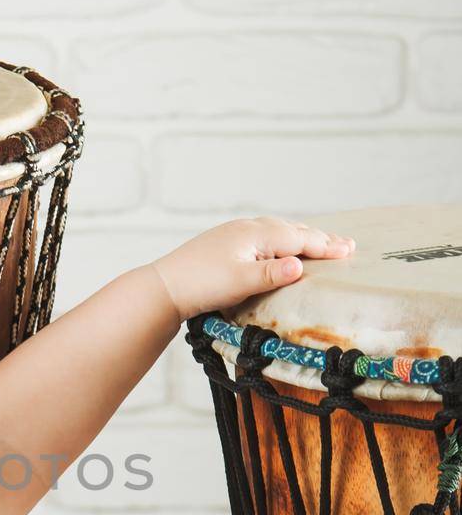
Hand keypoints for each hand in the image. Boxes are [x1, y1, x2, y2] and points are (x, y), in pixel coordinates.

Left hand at [152, 216, 355, 323]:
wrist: (165, 286)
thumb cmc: (201, 286)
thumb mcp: (240, 282)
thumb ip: (272, 274)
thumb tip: (300, 265)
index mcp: (255, 235)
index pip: (299, 239)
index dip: (325, 247)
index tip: (350, 252)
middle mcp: (247, 228)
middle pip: (292, 230)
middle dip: (320, 238)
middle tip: (347, 245)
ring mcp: (235, 233)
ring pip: (278, 230)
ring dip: (302, 235)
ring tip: (321, 241)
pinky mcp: (226, 243)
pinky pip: (264, 235)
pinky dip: (282, 238)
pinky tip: (280, 244)